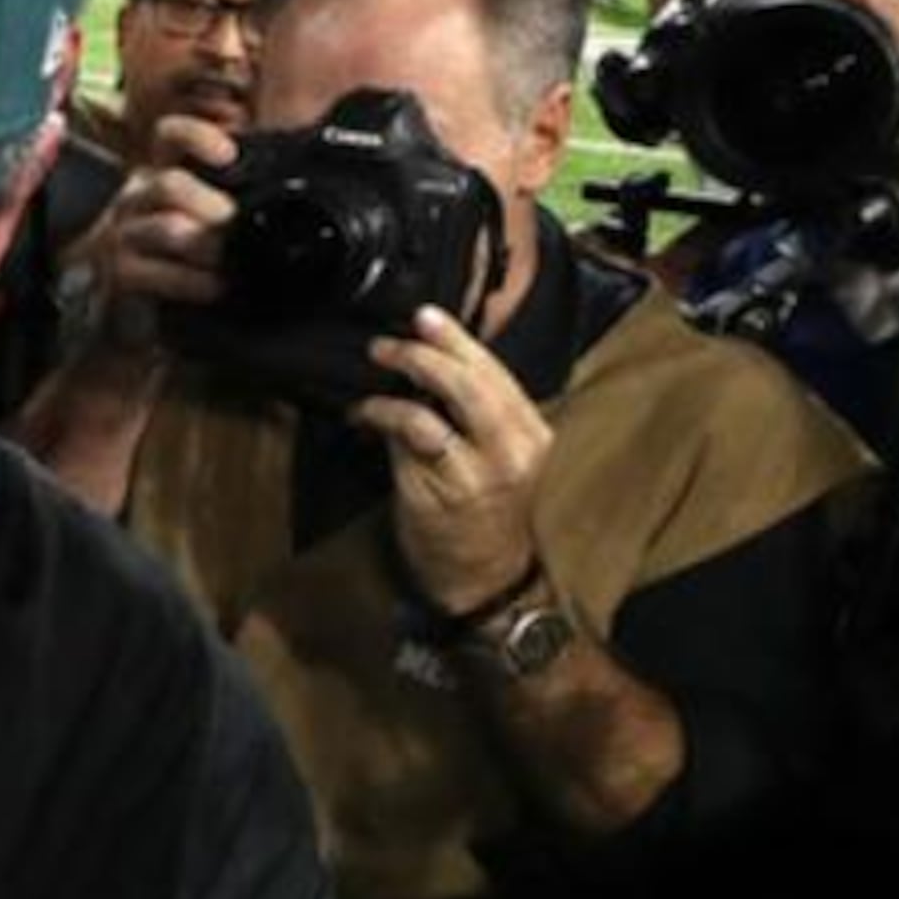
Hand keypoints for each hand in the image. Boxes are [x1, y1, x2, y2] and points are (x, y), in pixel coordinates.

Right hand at [80, 113, 244, 352]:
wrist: (140, 311)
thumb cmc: (187, 257)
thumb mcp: (209, 216)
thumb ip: (234, 194)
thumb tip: (286, 177)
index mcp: (162, 171)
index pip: (169, 136)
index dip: (196, 137)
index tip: (229, 155)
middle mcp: (138, 195)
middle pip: (170, 184)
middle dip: (213, 208)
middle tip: (236, 227)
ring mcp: (125, 233)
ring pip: (169, 228)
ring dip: (208, 246)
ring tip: (230, 261)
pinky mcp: (121, 272)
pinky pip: (158, 272)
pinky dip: (193, 281)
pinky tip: (216, 288)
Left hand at [353, 307, 549, 615]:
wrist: (486, 581)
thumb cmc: (490, 515)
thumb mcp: (504, 459)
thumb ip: (482, 415)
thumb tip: (435, 366)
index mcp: (534, 435)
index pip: (499, 375)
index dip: (461, 342)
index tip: (429, 318)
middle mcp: (514, 451)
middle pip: (475, 383)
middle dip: (434, 350)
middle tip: (396, 338)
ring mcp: (480, 472)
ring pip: (442, 406)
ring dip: (404, 376)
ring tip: (378, 362)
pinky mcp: (444, 492)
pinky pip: (413, 437)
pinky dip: (384, 415)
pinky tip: (364, 412)